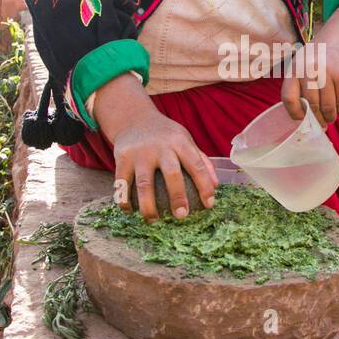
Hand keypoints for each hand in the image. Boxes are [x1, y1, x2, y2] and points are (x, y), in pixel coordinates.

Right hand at [91, 72, 216, 220]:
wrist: (134, 118)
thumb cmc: (165, 134)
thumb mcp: (185, 139)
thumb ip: (201, 160)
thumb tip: (216, 186)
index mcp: (180, 142)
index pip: (197, 165)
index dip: (205, 186)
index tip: (208, 205)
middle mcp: (160, 146)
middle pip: (172, 174)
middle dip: (178, 197)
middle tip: (182, 216)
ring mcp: (140, 152)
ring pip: (144, 183)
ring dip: (148, 205)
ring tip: (153, 220)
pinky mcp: (122, 158)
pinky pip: (122, 184)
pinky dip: (124, 200)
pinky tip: (130, 212)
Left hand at [281, 0, 338, 126]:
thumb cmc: (322, 52)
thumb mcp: (303, 62)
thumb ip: (300, 84)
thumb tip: (302, 116)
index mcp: (295, 68)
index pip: (288, 97)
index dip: (294, 113)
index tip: (301, 121)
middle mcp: (308, 70)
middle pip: (311, 105)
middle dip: (316, 119)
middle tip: (321, 124)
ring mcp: (327, 73)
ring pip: (327, 106)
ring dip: (329, 116)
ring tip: (330, 118)